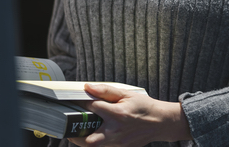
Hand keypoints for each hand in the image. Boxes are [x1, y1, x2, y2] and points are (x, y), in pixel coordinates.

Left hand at [68, 83, 191, 146]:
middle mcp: (116, 130)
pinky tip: (93, 134)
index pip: (91, 108)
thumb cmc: (144, 106)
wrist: (161, 122)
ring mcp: (118, 142)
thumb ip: (106, 91)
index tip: (73, 100)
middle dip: (74, 134)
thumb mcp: (127, 94)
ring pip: (93, 146)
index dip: (80, 103)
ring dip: (82, 140)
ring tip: (76, 131)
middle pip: (87, 139)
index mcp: (117, 113)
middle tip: (67, 126)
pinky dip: (96, 141)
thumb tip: (87, 87)